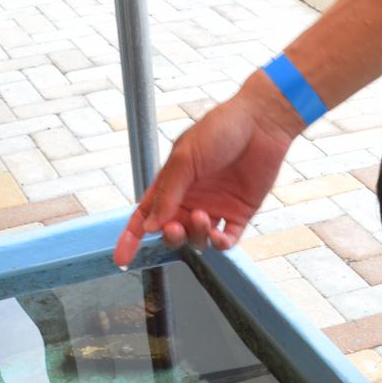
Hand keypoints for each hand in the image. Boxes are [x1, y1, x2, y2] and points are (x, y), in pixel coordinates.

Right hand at [112, 76, 302, 266]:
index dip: (131, 238)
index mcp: (171, 183)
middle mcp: (191, 199)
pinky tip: (219, 236)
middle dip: (170, 236)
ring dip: (196, 236)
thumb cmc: (220, 129)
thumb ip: (167, 192)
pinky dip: (220, 244)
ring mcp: (215, 208)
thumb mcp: (186, 157)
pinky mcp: (239, 214)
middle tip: (175, 228)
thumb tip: (150, 225)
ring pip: (197, 240)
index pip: (145, 216)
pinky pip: (226, 241)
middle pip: (171, 233)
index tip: (121, 258)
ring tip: (203, 216)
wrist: (260, 123)